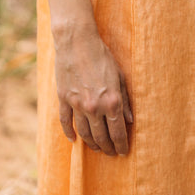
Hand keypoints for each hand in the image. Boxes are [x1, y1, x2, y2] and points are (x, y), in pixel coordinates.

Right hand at [54, 24, 132, 155]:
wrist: (77, 41)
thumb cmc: (101, 55)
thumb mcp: (120, 76)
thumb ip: (125, 99)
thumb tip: (130, 120)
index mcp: (111, 101)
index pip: (118, 132)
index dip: (121, 145)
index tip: (123, 152)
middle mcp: (94, 107)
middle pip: (101, 137)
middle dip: (107, 148)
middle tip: (111, 153)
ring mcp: (77, 104)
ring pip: (84, 133)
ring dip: (91, 143)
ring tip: (96, 148)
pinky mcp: (64, 98)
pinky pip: (66, 121)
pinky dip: (69, 133)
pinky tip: (73, 140)